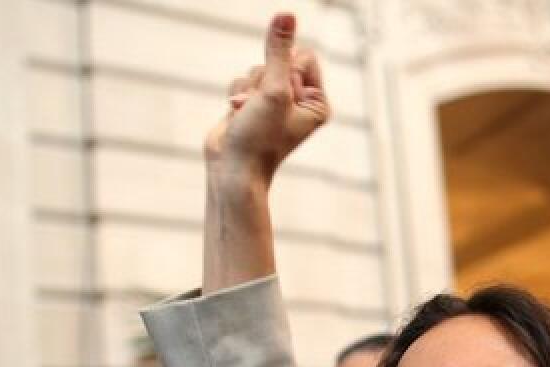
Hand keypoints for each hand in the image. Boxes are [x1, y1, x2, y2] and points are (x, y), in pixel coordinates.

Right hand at [205, 13, 329, 183]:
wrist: (232, 168)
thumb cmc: (259, 137)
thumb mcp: (273, 89)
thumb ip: (279, 51)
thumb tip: (286, 15)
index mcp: (317, 102)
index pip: (304, 57)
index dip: (285, 68)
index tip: (278, 93)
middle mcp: (299, 102)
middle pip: (278, 60)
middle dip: (262, 80)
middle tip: (260, 107)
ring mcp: (274, 103)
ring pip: (257, 69)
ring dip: (247, 89)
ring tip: (247, 114)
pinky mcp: (253, 104)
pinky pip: (242, 80)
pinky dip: (236, 95)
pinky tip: (237, 115)